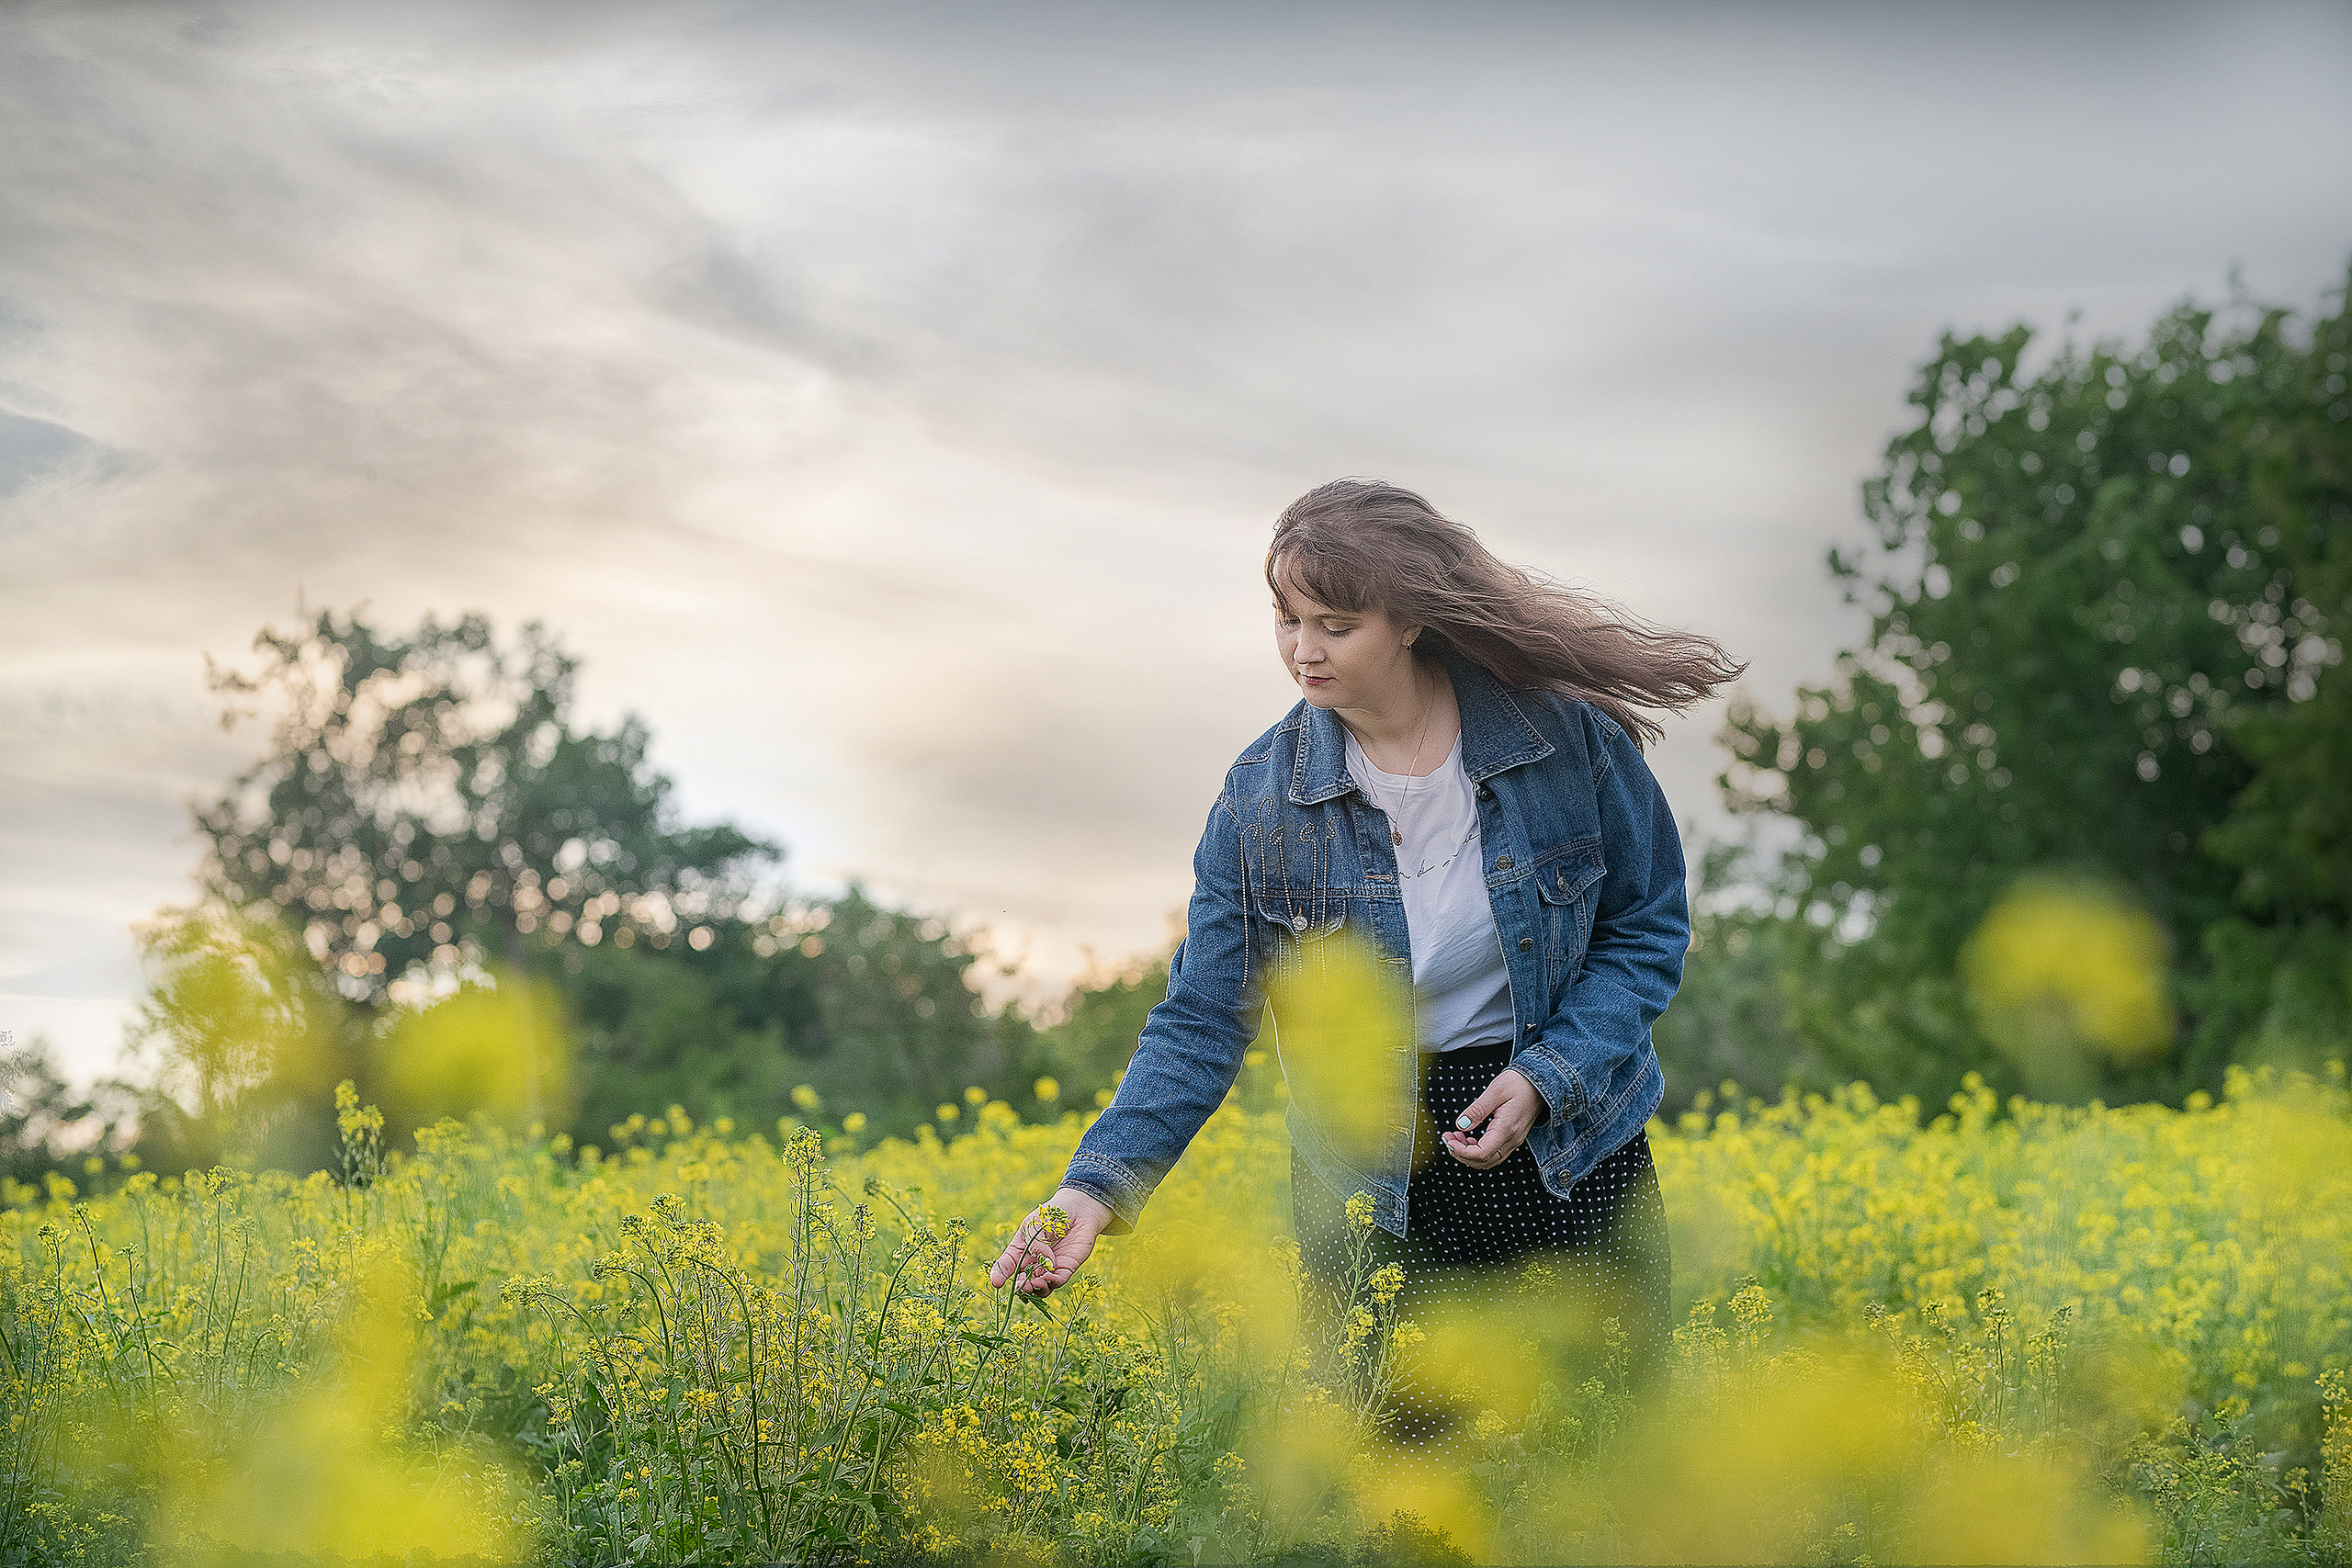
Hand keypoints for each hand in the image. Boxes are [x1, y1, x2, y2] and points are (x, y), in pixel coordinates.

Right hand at [988, 1186, 1113, 1296]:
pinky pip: (1058, 1281)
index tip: (996, 1283)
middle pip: (1022, 1281)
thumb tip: (1047, 1264)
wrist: (1078, 1209)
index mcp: (1019, 1251)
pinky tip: (1049, 1278)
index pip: (1006, 1266)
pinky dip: (1053, 1283)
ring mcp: (1049, 1269)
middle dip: (1020, 1287)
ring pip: (1040, 1287)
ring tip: (1036, 1283)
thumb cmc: (1052, 1214)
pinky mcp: (1065, 1269)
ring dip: (1037, 1289)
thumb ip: (1036, 1244)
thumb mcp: (1036, 1224)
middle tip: (1021, 1286)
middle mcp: (1032, 1263)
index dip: (999, 1275)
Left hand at [1441, 1066, 1541, 1169]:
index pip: (1481, 1154)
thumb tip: (1461, 1125)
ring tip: (1457, 1136)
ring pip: (1488, 1160)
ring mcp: (1514, 1140)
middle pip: (1483, 1161)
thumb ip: (1477, 1110)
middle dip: (1461, 1153)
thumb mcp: (1495, 1091)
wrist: (1540, 1082)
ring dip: (1469, 1153)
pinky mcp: (1513, 1138)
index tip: (1448, 1139)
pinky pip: (1494, 1153)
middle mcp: (1512, 1139)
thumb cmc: (1519, 1083)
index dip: (1461, 1151)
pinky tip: (1470, 1137)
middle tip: (1448, 1138)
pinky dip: (1478, 1151)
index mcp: (1506, 1129)